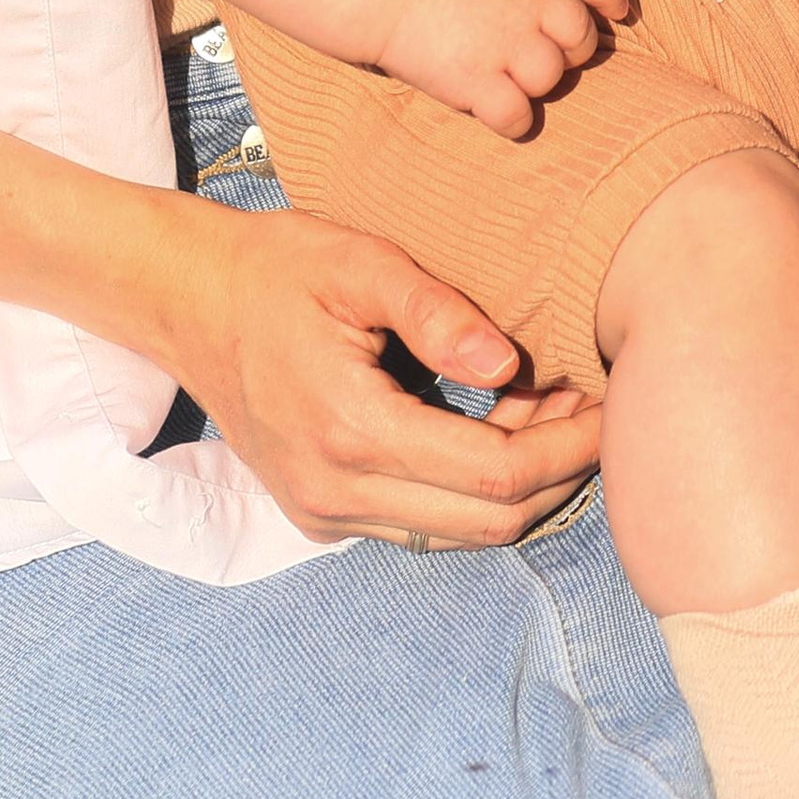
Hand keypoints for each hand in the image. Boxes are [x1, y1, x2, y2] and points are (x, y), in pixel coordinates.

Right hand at [139, 192, 600, 547]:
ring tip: (557, 415)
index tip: (611, 404)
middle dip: (558, 474)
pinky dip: (471, 493)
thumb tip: (509, 366)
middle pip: (486, 522)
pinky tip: (497, 431)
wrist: (187, 299)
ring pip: (457, 535)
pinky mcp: (320, 513)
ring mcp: (325, 513)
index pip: (493, 475)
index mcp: (351, 430)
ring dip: (518, 489)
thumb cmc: (277, 266)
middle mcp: (337, 493)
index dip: (566, 448)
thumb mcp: (358, 263)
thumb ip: (435, 310)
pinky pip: (421, 526)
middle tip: (599, 410)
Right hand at [373, 0, 635, 137]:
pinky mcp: (477, 80)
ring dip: (537, 82)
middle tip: (541, 51)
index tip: (619, 12)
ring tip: (509, 77)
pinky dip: (514, 121)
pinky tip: (495, 109)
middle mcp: (527, 3)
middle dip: (571, 48)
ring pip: (553, 76)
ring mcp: (505, 43)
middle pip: (581, 35)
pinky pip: (518, 117)